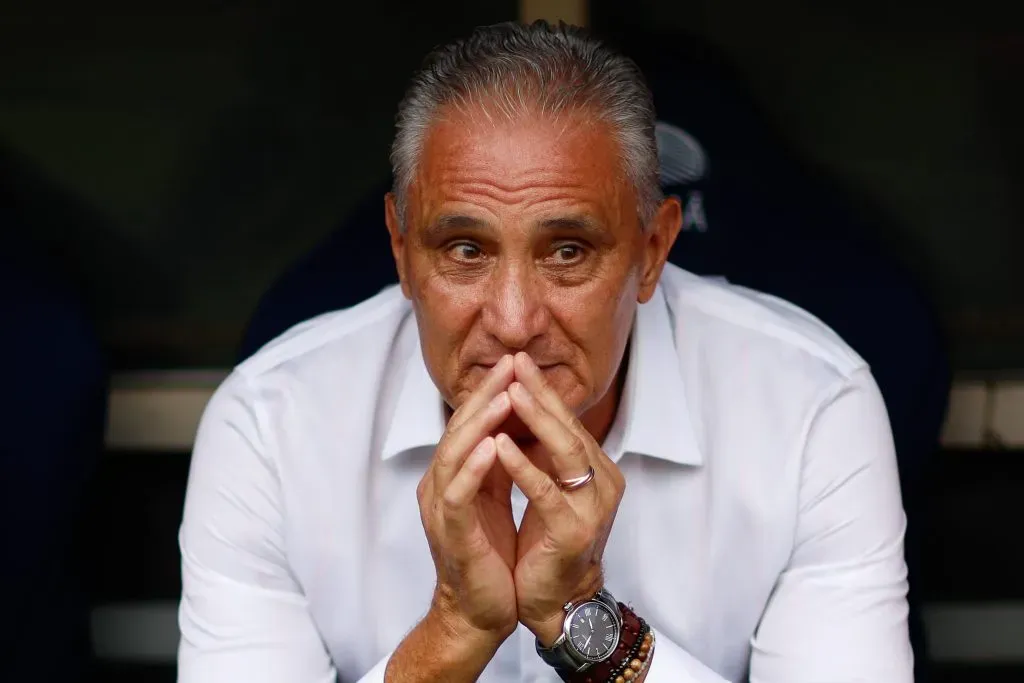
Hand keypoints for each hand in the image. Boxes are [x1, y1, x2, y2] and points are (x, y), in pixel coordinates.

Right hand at [416, 354, 518, 641]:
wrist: (479, 612)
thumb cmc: (489, 556)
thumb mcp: (493, 499)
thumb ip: (496, 464)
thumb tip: (513, 425)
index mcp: (452, 475)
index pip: (469, 423)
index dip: (490, 392)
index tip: (516, 364)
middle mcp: (440, 485)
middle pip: (459, 429)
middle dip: (486, 395)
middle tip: (510, 365)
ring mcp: (441, 508)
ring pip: (454, 454)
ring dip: (480, 423)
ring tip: (505, 395)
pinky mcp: (450, 532)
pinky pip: (458, 493)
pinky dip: (474, 467)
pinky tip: (494, 447)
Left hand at [495, 352, 626, 645]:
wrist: (554, 601)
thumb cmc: (548, 542)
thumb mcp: (549, 487)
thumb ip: (544, 451)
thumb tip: (523, 404)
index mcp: (596, 469)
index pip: (567, 420)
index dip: (542, 389)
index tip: (517, 360)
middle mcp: (602, 482)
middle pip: (569, 427)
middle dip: (539, 393)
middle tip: (514, 363)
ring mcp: (592, 508)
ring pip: (565, 452)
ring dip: (536, 419)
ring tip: (510, 392)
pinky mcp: (574, 532)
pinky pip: (547, 492)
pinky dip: (523, 467)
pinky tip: (500, 446)